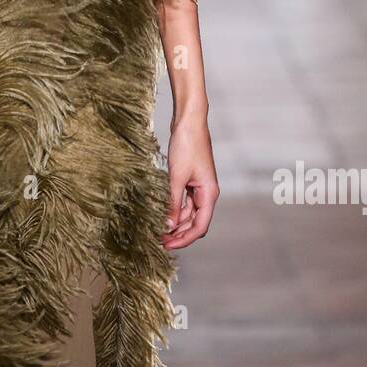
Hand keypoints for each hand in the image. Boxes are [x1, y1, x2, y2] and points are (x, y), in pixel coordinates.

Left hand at [161, 112, 218, 249]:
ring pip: (188, 214)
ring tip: (157, 230)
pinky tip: (161, 214)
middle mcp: (206, 193)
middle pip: (195, 223)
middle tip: (158, 241)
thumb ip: (172, 202)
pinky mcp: (190, 181)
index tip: (167, 245)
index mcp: (209, 194)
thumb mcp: (176, 176)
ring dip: (175, 223)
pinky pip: (183, 202)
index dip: (184, 239)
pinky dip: (174, 210)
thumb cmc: (186, 145)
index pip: (200, 227)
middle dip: (179, 234)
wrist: (188, 121)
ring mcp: (199, 187)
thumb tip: (168, 225)